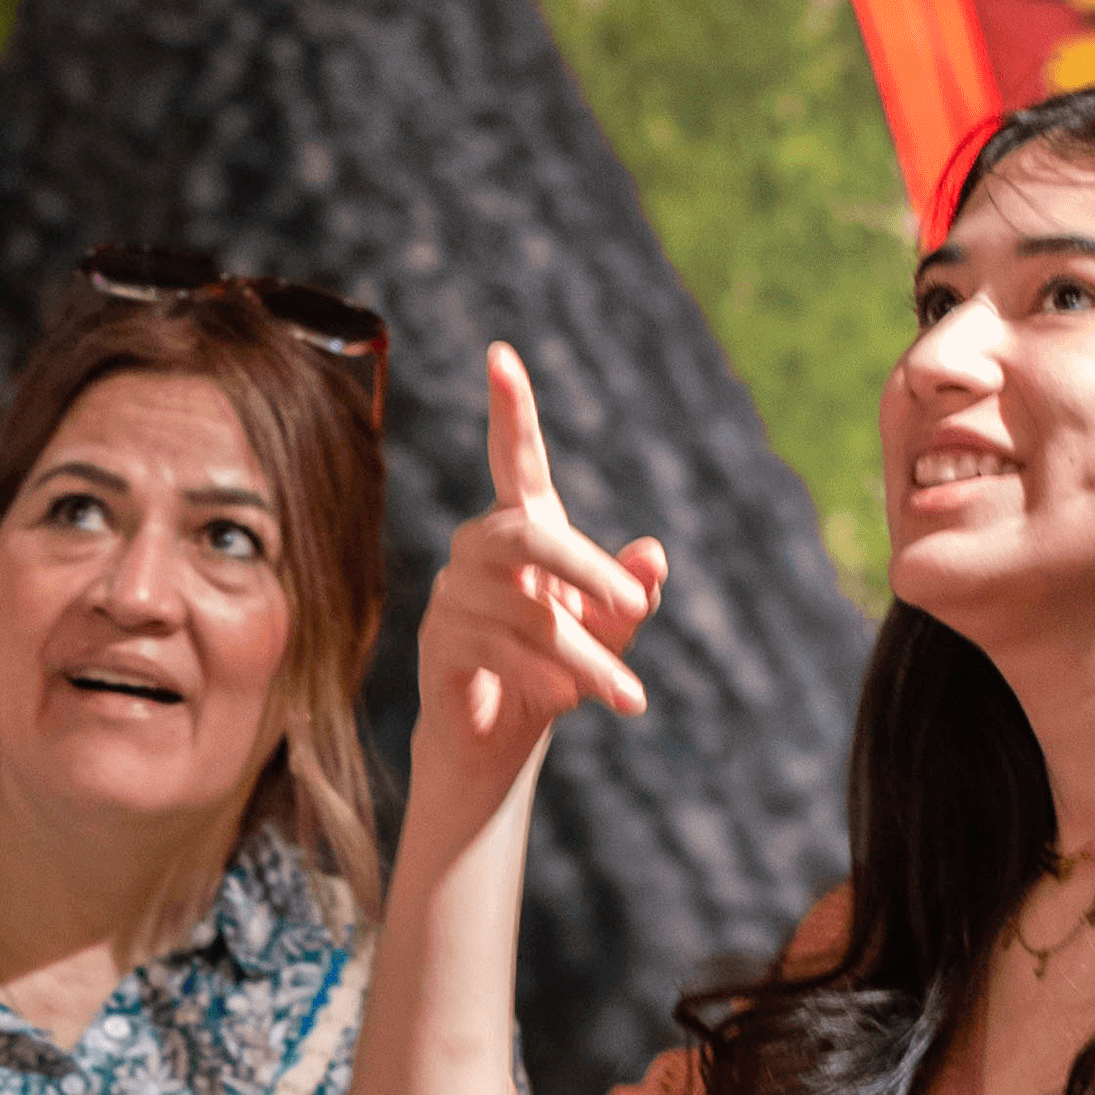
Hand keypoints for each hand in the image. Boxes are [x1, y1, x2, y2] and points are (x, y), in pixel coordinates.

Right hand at [411, 344, 667, 807]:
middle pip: (526, 534)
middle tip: (635, 607)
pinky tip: (567, 701)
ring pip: (526, 611)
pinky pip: (495, 647)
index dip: (510, 409)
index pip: (514, 458)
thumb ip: (633, 591)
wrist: (498, 740)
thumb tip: (655, 555)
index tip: (500, 353)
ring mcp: (453, 594)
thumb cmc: (557, 669)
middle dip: (585, 569)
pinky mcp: (439, 642)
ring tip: (625, 695)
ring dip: (583, 656)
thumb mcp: (610, 629)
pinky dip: (541, 675)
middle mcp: (480, 548)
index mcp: (525, 528)